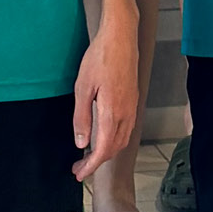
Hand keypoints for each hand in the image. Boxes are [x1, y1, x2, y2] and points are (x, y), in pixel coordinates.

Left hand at [71, 12, 140, 181]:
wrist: (121, 37)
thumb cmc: (100, 58)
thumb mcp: (83, 87)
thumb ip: (82, 117)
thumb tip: (81, 143)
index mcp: (112, 113)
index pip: (103, 150)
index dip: (90, 166)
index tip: (79, 174)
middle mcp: (126, 114)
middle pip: (113, 149)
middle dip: (96, 162)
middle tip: (79, 167)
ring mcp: (132, 108)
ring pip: (122, 140)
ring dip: (106, 152)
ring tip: (89, 155)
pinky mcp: (133, 101)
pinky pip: (126, 129)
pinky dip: (114, 140)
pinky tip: (103, 136)